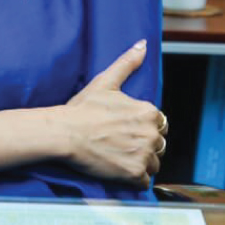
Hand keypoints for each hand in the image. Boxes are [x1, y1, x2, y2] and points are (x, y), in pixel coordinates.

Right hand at [61, 40, 167, 188]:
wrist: (65, 133)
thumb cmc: (83, 108)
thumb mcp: (106, 81)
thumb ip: (128, 63)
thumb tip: (143, 44)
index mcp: (148, 112)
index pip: (159, 123)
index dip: (143, 126)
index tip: (125, 127)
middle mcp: (151, 134)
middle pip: (158, 145)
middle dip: (143, 144)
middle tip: (119, 141)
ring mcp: (144, 155)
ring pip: (154, 163)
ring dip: (140, 161)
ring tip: (118, 154)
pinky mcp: (135, 174)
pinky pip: (144, 181)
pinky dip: (133, 177)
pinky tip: (117, 167)